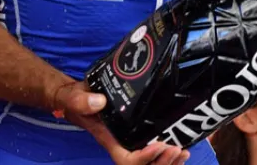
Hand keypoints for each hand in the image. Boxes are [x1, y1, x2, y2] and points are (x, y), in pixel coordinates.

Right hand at [55, 81, 189, 164]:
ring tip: (182, 152)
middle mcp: (121, 147)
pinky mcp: (138, 138)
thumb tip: (99, 102)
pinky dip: (169, 159)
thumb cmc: (77, 100)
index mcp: (109, 140)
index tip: (159, 144)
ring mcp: (130, 144)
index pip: (126, 160)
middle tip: (176, 149)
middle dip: (161, 163)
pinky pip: (154, 158)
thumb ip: (81, 101)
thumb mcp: (74, 98)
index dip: (143, 158)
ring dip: (168, 163)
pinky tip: (182, 151)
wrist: (78, 99)